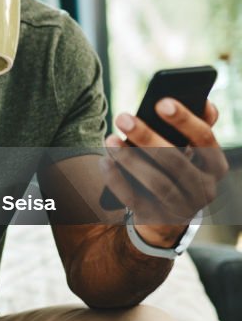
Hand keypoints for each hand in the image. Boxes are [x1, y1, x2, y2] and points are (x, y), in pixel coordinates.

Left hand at [101, 99, 228, 246]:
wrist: (167, 214)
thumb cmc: (175, 168)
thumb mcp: (189, 149)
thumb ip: (195, 126)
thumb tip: (204, 101)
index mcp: (215, 164)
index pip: (204, 138)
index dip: (184, 120)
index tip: (160, 102)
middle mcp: (205, 188)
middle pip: (176, 161)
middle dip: (147, 137)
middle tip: (122, 117)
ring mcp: (183, 207)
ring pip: (157, 183)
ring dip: (130, 159)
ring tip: (109, 139)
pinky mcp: (158, 219)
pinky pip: (135, 200)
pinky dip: (117, 180)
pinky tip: (105, 161)